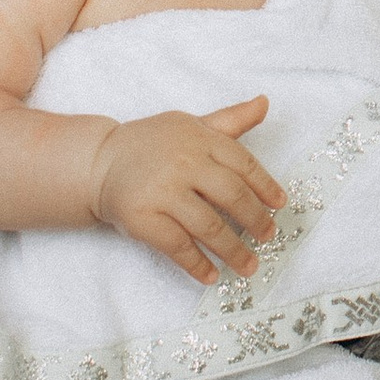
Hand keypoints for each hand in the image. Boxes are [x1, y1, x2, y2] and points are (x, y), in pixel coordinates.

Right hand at [88, 99, 285, 286]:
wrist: (99, 162)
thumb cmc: (152, 144)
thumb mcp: (192, 125)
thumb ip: (230, 120)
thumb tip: (265, 103)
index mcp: (200, 140)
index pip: (244, 165)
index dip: (266, 187)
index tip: (280, 206)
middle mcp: (184, 164)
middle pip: (231, 197)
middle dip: (255, 221)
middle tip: (268, 237)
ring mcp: (162, 193)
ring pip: (209, 227)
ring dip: (233, 251)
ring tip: (249, 266)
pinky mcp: (143, 219)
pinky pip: (178, 247)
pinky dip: (198, 265)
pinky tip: (212, 276)